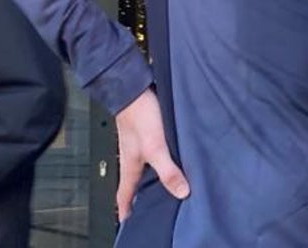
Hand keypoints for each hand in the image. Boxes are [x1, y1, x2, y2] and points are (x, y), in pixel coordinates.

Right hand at [114, 88, 189, 219]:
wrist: (133, 86)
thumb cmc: (140, 117)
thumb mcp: (156, 148)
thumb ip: (168, 170)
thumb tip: (182, 193)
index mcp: (132, 163)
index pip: (125, 191)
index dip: (125, 206)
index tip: (125, 220)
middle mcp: (133, 153)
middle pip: (133, 178)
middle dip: (137, 191)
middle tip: (143, 203)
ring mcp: (138, 139)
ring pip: (143, 161)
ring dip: (148, 171)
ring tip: (159, 179)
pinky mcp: (147, 125)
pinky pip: (151, 145)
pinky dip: (158, 152)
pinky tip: (170, 149)